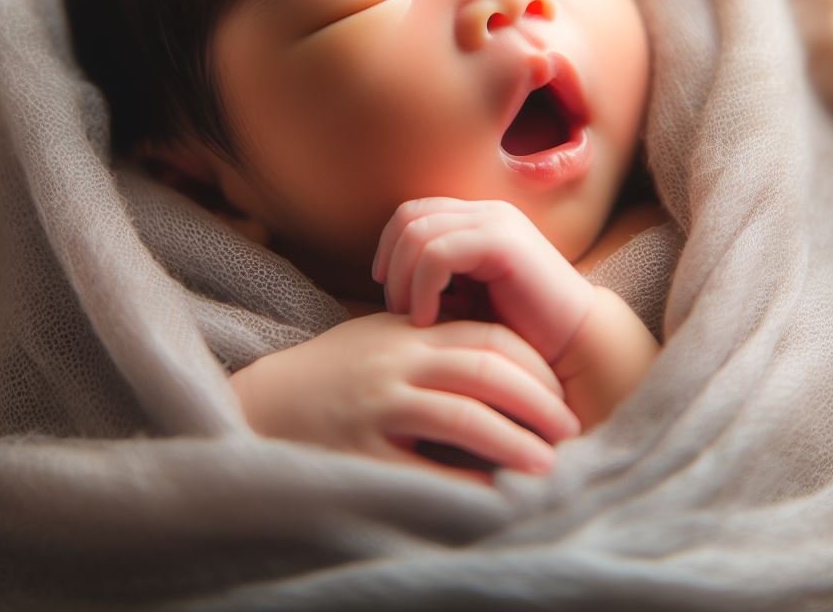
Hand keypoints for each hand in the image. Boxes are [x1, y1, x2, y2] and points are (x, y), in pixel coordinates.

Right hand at [229, 312, 580, 485]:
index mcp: (408, 334)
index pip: (489, 336)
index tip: (559, 391)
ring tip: (550, 464)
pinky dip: (467, 485)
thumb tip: (497, 343)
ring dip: (517, 441)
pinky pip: (426, 472)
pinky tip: (498, 499)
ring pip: (464, 416)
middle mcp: (397, 364)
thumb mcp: (379, 336)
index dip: (533, 363)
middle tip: (571, 428)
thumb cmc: (331, 371)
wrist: (262, 403)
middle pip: (487, 370)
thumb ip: (431, 333)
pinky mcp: (360, 455)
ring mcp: (378, 409)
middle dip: (538, 399)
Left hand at [372, 198, 595, 364]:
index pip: (412, 213)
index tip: (388, 291)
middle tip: (396, 309)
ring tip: (413, 318)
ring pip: (417, 233)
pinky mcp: (502, 242)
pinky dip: (421, 288)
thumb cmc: (521, 333)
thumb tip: (385, 280)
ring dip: (403, 280)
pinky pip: (437, 254)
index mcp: (479, 220)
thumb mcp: (468, 300)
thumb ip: (435, 281)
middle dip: (391, 264)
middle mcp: (487, 213)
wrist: (576, 347)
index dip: (389, 248)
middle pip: (408, 217)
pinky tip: (428, 320)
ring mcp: (496, 222)